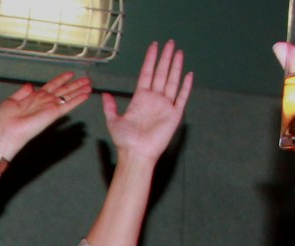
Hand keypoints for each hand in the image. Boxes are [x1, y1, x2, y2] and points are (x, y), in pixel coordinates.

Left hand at [0, 72, 93, 159]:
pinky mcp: (53, 114)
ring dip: (80, 90)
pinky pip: (68, 105)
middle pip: (63, 90)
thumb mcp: (11, 100)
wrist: (7, 131)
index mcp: (35, 97)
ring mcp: (50, 107)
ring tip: (90, 85)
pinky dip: (78, 100)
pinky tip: (87, 95)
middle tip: (87, 79)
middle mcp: (45, 101)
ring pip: (68, 96)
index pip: (51, 85)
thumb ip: (22, 92)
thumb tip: (30, 85)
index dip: (61, 79)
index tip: (70, 74)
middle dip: (75, 84)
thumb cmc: (6, 119)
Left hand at [101, 41, 192, 164]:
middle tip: (170, 43)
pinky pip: (181, 98)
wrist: (136, 154)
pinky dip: (186, 86)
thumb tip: (105, 94)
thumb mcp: (113, 121)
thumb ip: (110, 107)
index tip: (154, 46)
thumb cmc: (125, 140)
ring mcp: (165, 106)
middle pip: (161, 73)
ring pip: (172, 81)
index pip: (147, 74)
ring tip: (179, 52)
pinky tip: (189, 74)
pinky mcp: (174, 115)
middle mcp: (154, 99)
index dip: (150, 60)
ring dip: (175, 67)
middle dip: (165, 58)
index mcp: (140, 98)